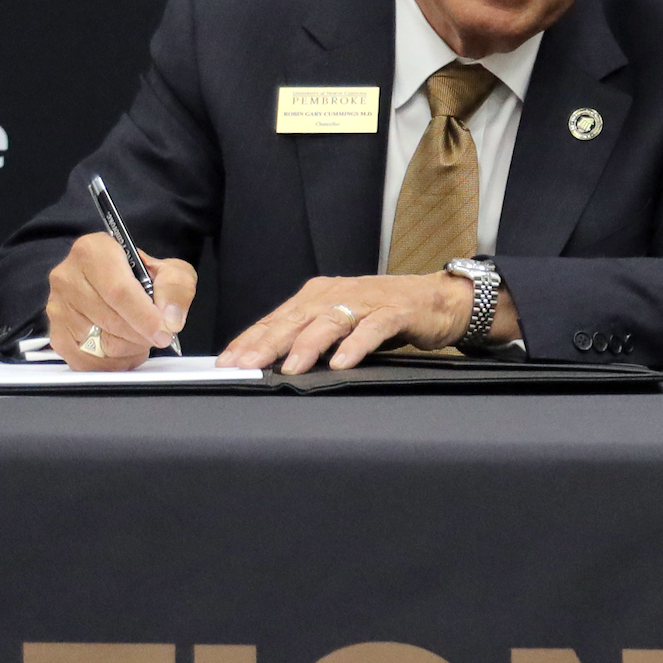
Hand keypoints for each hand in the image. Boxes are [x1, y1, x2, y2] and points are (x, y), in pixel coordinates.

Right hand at [48, 232, 196, 371]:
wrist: (116, 280)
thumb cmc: (140, 275)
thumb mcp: (169, 270)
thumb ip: (176, 289)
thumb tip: (169, 319)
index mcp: (94, 251)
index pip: (118, 291)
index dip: (144, 317)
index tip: (164, 332)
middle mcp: (68, 276)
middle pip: (110, 321)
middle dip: (141, 336)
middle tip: (157, 335)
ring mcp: (58, 307)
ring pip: (98, 344)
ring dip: (129, 349)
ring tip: (140, 338)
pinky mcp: (56, 333)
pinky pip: (84, 361)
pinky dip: (111, 364)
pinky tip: (125, 352)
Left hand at [218, 273, 490, 373]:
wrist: (436, 298)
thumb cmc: (384, 314)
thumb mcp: (340, 323)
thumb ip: (311, 338)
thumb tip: (273, 365)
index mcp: (316, 296)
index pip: (275, 320)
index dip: (249, 341)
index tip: (226, 363)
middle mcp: (335, 293)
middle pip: (294, 321)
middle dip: (266, 345)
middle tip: (245, 367)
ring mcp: (365, 301)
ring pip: (329, 323)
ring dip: (308, 346)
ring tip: (290, 369)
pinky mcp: (394, 311)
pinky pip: (371, 329)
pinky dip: (356, 346)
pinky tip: (342, 363)